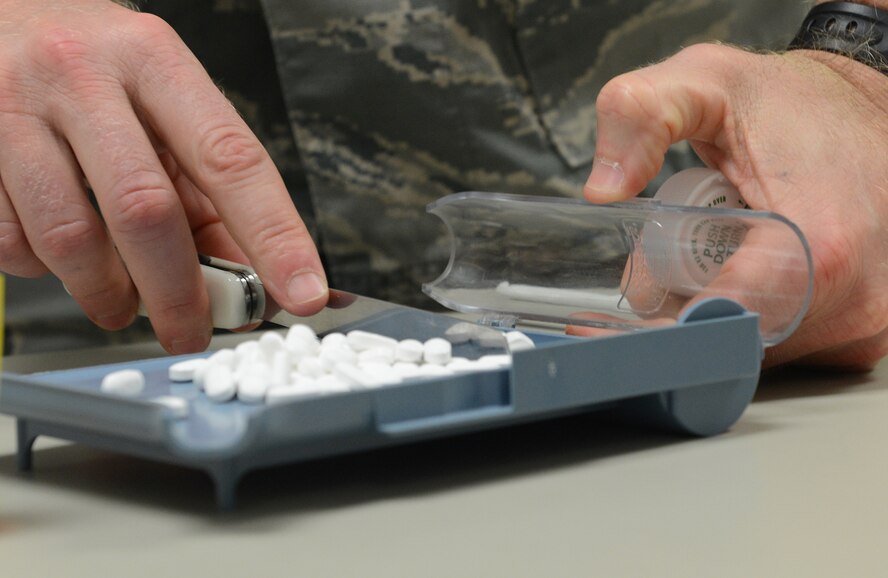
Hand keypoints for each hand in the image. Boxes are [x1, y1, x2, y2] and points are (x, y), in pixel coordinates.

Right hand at [0, 0, 326, 353]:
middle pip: (146, 210)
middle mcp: (84, 75)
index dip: (274, 234)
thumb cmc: (94, 72)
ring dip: (106, 293)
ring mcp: (14, 106)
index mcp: (156, 61)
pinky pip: (12, 241)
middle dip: (177, 293)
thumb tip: (251, 278)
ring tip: (120, 304)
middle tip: (189, 331)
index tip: (303, 291)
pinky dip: (45, 271)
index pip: (231, 160)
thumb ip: (206, 191)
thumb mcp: (161, 106)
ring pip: (72, 237)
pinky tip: (61, 257)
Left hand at [584, 43, 887, 369]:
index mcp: (822, 243)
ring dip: (711, 318)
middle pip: (728, 341)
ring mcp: (863, 323)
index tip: (612, 316)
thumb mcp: (706, 81)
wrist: (864, 112)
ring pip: (753, 349)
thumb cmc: (792, 105)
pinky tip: (739, 275)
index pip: (722, 322)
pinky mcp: (860, 334)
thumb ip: (642, 115)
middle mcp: (853, 298)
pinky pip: (783, 345)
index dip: (656, 325)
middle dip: (675, 313)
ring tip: (705, 259)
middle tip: (657, 266)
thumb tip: (603, 187)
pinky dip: (746, 319)